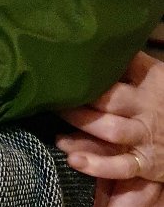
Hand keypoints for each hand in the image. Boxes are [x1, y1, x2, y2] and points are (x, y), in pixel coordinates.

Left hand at [58, 52, 163, 181]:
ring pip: (112, 131)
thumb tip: (96, 39)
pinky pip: (122, 166)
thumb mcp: (155, 76)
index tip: (63, 67)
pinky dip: (98, 166)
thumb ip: (130, 62)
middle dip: (79, 100)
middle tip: (52, 98)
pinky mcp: (146, 163)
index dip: (91, 70)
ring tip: (57, 131)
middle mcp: (146, 108)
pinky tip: (74, 160)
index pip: (119, 70)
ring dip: (83, 129)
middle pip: (109, 100)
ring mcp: (145, 136)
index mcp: (149, 82)